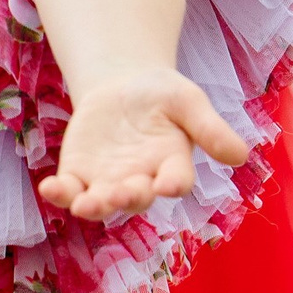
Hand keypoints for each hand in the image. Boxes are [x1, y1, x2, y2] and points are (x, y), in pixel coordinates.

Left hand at [37, 69, 250, 221]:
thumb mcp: (189, 101)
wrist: (122, 86)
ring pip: (100, 203)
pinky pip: (69, 190)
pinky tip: (50, 188)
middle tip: (120, 192)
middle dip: (128, 197)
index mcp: (172, 165)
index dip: (172, 184)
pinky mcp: (79, 173)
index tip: (168, 185)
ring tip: (85, 202)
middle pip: (135, 198)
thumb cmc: (162, 94)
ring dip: (93, 205)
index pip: (175, 182)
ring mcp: (107, 181)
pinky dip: (59, 193)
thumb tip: (242, 156)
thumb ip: (210, 128)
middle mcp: (141, 181)